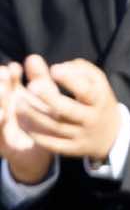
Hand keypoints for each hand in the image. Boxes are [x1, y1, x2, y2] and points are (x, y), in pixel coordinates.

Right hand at [0, 62, 52, 187]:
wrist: (40, 152)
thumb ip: (40, 79)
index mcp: (10, 97)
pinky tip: (3, 117)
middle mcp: (2, 110)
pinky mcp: (1, 144)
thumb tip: (33, 57)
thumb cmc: (42, 118)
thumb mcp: (44, 98)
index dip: (6, 75)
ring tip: (4, 102)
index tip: (15, 68)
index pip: (3, 82)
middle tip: (5, 80)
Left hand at [17, 54, 122, 162]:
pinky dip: (37, 135)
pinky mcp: (72, 149)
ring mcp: (82, 135)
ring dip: (36, 116)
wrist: (111, 135)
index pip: (86, 90)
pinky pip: (52, 144)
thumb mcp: (99, 84)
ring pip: (56, 127)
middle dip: (50, 97)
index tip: (54, 69)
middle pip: (68, 110)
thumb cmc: (98, 101)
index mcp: (99, 99)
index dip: (70, 79)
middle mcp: (91, 118)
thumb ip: (81, 70)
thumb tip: (58, 67)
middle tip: (32, 86)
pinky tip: (24, 125)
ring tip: (19, 104)